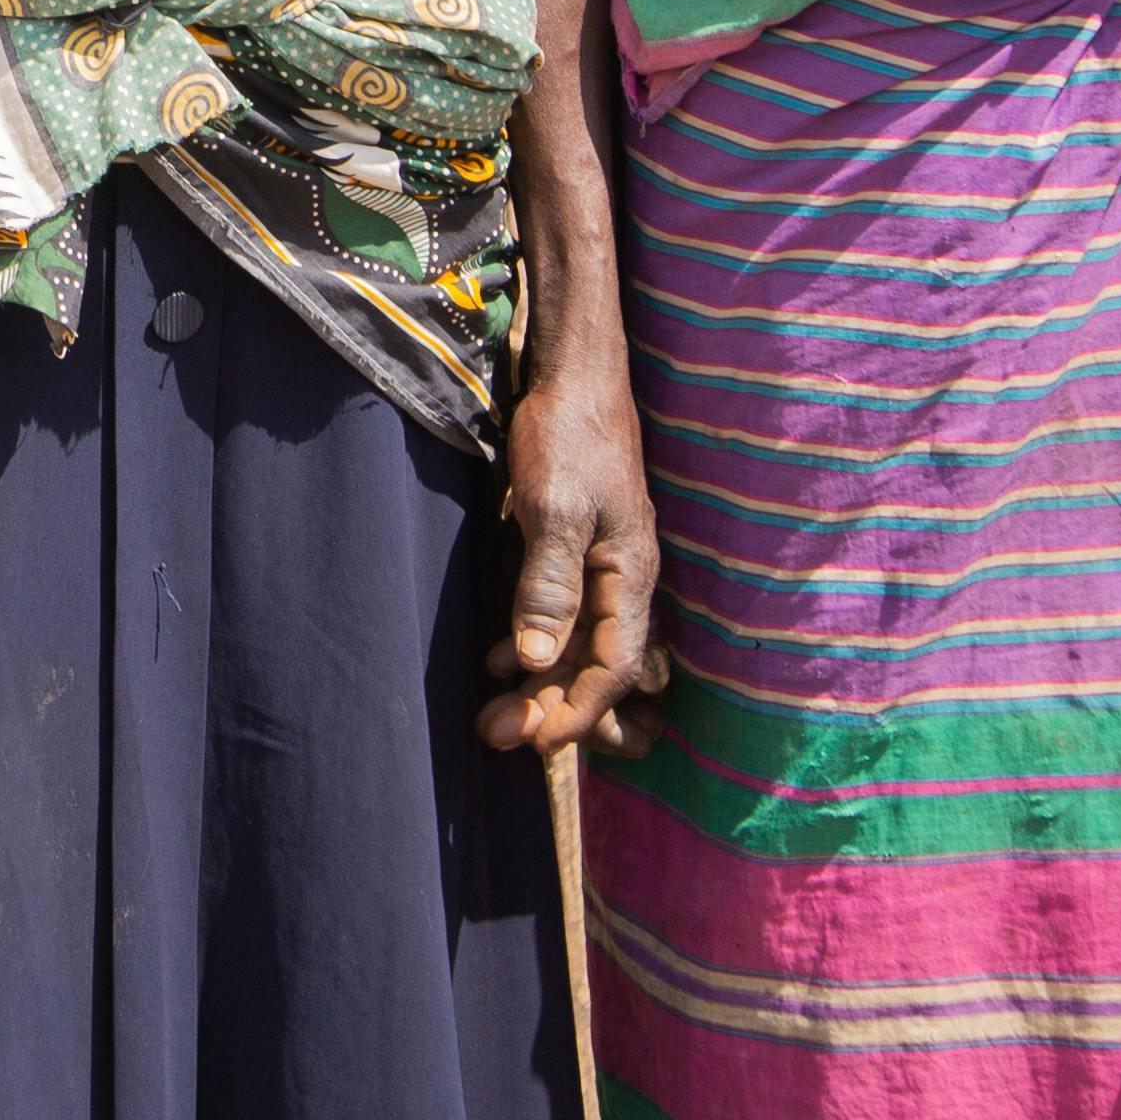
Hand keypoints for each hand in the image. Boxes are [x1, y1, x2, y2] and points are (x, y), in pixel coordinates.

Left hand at [478, 355, 665, 756]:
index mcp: (630, 579)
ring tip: (490, 709)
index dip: (574, 713)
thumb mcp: (557, 507)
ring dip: (540, 686)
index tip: (530, 742)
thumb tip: (540, 658)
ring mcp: (601, 573)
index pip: (612, 671)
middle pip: (600, 674)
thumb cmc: (570, 435)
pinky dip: (534, 650)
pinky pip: (565, 624)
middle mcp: (623, 585)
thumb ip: (550, 582)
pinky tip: (497, 660)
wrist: (574, 378)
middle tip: (495, 731)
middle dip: (554, 712)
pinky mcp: (575, 558)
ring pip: (581, 654)